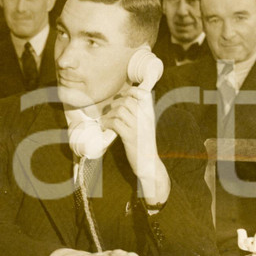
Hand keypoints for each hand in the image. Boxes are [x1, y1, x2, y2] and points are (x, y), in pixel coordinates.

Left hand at [100, 85, 169, 204]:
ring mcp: (138, 127)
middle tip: (110, 112)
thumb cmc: (144, 144)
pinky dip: (107, 123)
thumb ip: (138, 114)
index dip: (131, 91)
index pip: (144, 94)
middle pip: (127, 100)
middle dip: (115, 104)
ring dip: (109, 114)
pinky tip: (105, 127)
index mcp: (150, 114)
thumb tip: (123, 102)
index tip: (122, 96)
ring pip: (120, 110)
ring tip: (106, 121)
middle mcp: (145, 118)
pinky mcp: (130, 137)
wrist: (149, 164)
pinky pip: (115, 123)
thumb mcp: (145, 126)